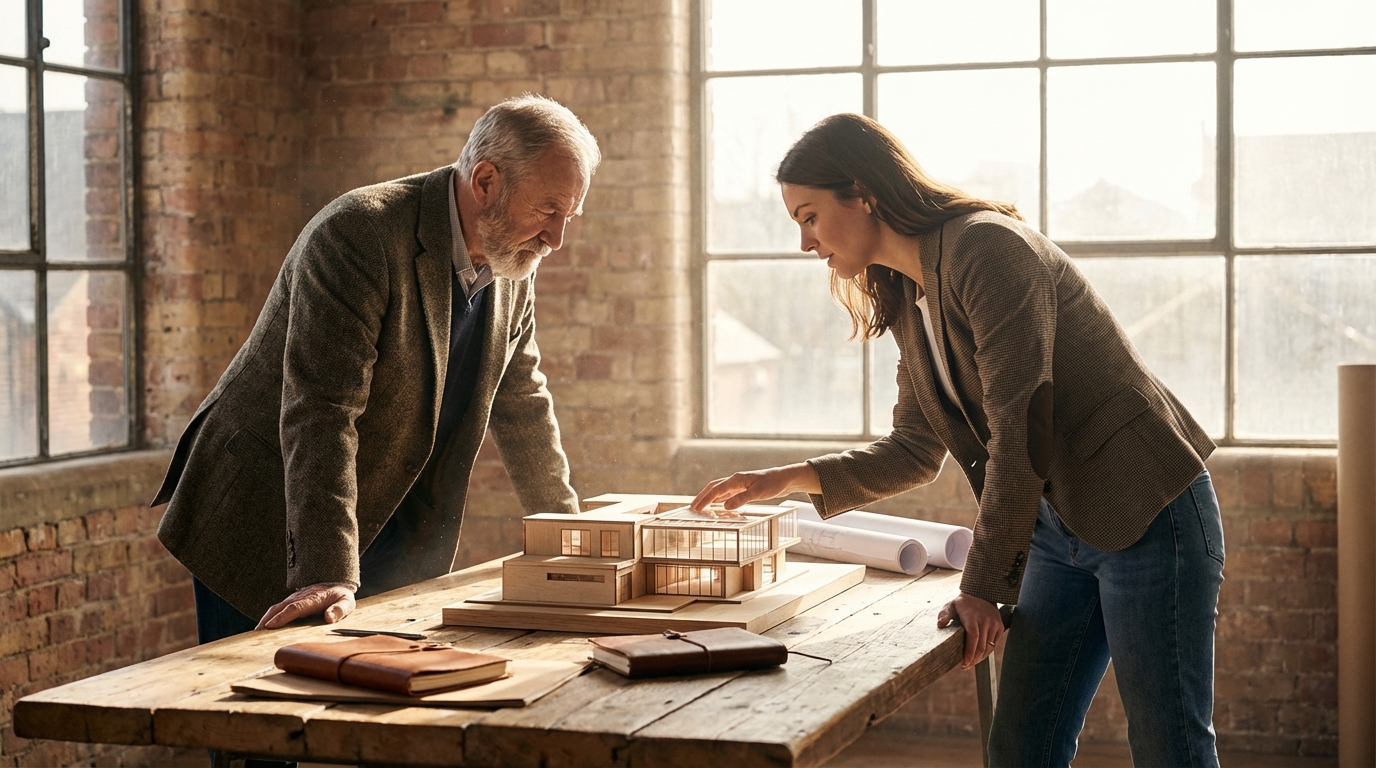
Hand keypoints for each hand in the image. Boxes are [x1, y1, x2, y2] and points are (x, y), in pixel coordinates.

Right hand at [256, 583, 356, 629]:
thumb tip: (329, 618)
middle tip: (256, 633)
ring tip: (256, 632)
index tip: (271, 626)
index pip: (295, 608)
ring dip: (266, 618)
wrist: (337, 581)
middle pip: (280, 607)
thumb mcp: (347, 602)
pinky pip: (279, 608)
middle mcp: (300, 597)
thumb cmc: (341, 595)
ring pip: (277, 607)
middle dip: (268, 619)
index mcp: (313, 599)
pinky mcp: (293, 600)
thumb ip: (340, 609)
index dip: (282, 617)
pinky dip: (270, 616)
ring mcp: (295, 598)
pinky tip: (264, 625)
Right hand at [690, 462, 821, 511]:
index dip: (705, 499)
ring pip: (719, 489)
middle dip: (702, 497)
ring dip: (708, 497)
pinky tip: (718, 504)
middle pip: (713, 487)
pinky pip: (726, 493)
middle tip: (692, 508)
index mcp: (736, 479)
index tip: (695, 508)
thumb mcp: (758, 493)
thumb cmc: (773, 483)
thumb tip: (724, 506)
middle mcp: (735, 480)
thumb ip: (741, 499)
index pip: (716, 490)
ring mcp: (739, 484)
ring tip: (700, 506)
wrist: (785, 478)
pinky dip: (718, 498)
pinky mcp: (744, 488)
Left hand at [937, 592, 1004, 669]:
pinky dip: (987, 652)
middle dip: (973, 659)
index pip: (973, 637)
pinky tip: (979, 656)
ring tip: (971, 663)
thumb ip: (944, 614)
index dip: (969, 651)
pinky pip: (994, 644)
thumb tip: (940, 624)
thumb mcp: (950, 605)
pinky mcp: (1000, 626)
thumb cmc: (962, 604)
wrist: (981, 594)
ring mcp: (994, 623)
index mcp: (972, 616)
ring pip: (989, 647)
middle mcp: (985, 620)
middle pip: (981, 645)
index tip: (964, 663)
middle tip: (965, 666)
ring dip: (980, 658)